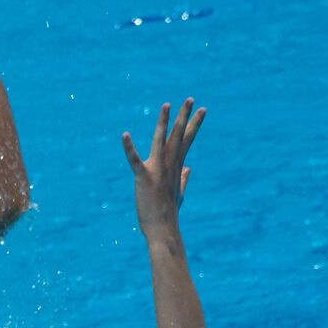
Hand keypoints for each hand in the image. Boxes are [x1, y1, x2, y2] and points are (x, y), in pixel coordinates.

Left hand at [122, 99, 206, 234]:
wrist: (163, 229)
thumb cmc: (169, 213)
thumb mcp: (179, 193)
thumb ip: (184, 179)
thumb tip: (189, 168)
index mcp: (177, 167)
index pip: (187, 141)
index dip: (195, 125)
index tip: (203, 110)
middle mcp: (170, 166)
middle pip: (178, 136)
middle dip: (184, 117)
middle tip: (191, 99)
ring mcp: (158, 171)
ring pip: (161, 141)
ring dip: (163, 123)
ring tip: (166, 105)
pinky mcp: (144, 178)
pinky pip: (134, 160)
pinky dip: (129, 148)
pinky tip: (124, 134)